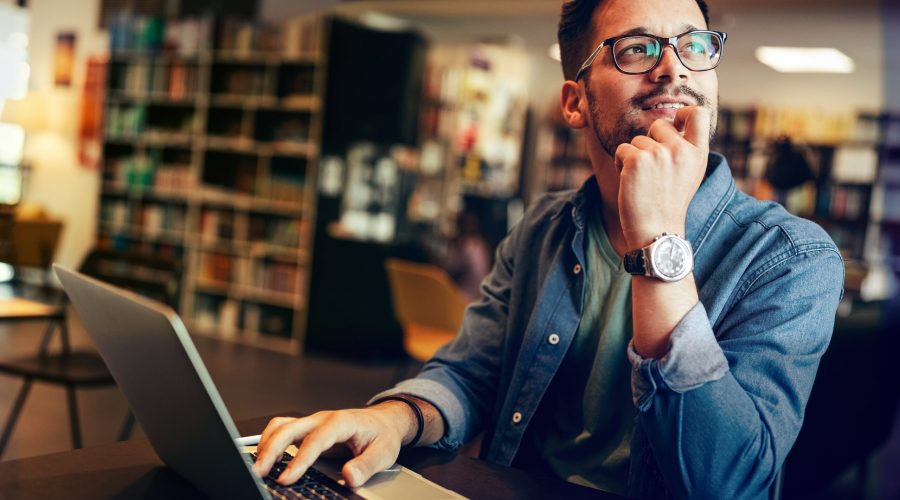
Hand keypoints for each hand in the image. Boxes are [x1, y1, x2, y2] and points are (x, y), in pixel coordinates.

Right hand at [253, 402, 415, 487]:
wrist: (385, 421)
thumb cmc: (382, 435)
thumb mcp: (383, 453)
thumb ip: (366, 466)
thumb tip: (350, 477)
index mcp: (341, 422)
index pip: (315, 440)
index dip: (299, 460)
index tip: (287, 478)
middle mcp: (323, 418)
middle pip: (290, 428)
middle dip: (271, 450)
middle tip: (259, 472)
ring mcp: (313, 421)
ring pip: (282, 426)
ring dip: (267, 444)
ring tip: (259, 467)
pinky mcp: (308, 428)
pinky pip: (283, 429)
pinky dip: (271, 441)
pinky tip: (268, 459)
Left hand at [614, 106, 709, 248]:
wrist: (656, 232)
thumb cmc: (668, 204)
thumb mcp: (688, 174)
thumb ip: (684, 149)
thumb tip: (671, 124)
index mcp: (698, 154)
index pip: (699, 114)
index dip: (684, 112)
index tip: (675, 123)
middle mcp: (680, 150)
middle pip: (659, 124)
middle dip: (650, 141)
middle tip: (652, 169)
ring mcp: (658, 154)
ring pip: (637, 140)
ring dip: (634, 157)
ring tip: (643, 181)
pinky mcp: (636, 160)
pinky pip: (622, 150)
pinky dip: (620, 163)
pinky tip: (629, 182)